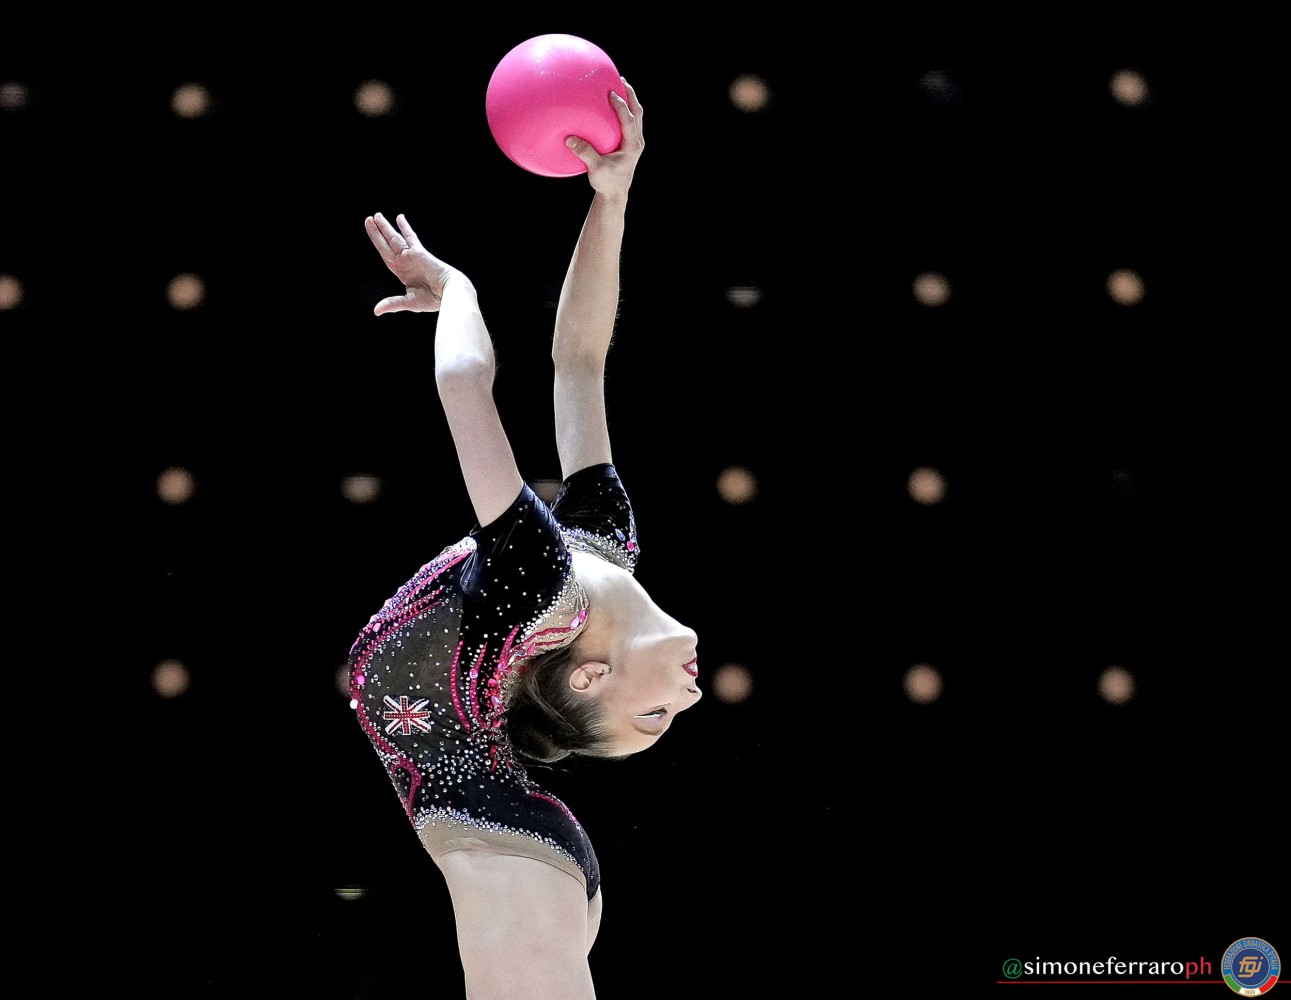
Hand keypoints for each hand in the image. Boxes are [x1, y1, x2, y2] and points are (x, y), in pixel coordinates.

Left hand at [364, 212, 457, 315]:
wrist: (449, 292)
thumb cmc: (433, 299)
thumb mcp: (408, 302)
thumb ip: (392, 303)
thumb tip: (376, 311)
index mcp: (402, 272)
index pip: (386, 255)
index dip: (378, 244)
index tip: (372, 235)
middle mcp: (405, 262)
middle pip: (387, 244)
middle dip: (377, 232)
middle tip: (368, 219)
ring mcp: (411, 256)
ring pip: (394, 238)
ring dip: (385, 227)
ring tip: (376, 216)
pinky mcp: (418, 252)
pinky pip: (409, 237)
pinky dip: (404, 227)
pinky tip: (399, 218)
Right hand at [564, 77, 642, 198]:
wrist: (615, 194)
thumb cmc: (607, 183)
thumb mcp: (596, 169)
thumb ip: (585, 153)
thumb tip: (569, 138)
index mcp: (632, 146)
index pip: (629, 120)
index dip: (622, 106)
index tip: (612, 93)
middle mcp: (636, 141)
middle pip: (638, 112)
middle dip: (630, 95)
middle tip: (620, 79)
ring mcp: (634, 141)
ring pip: (636, 115)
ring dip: (628, 99)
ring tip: (618, 85)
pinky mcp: (628, 142)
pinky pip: (628, 121)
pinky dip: (622, 109)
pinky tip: (609, 103)